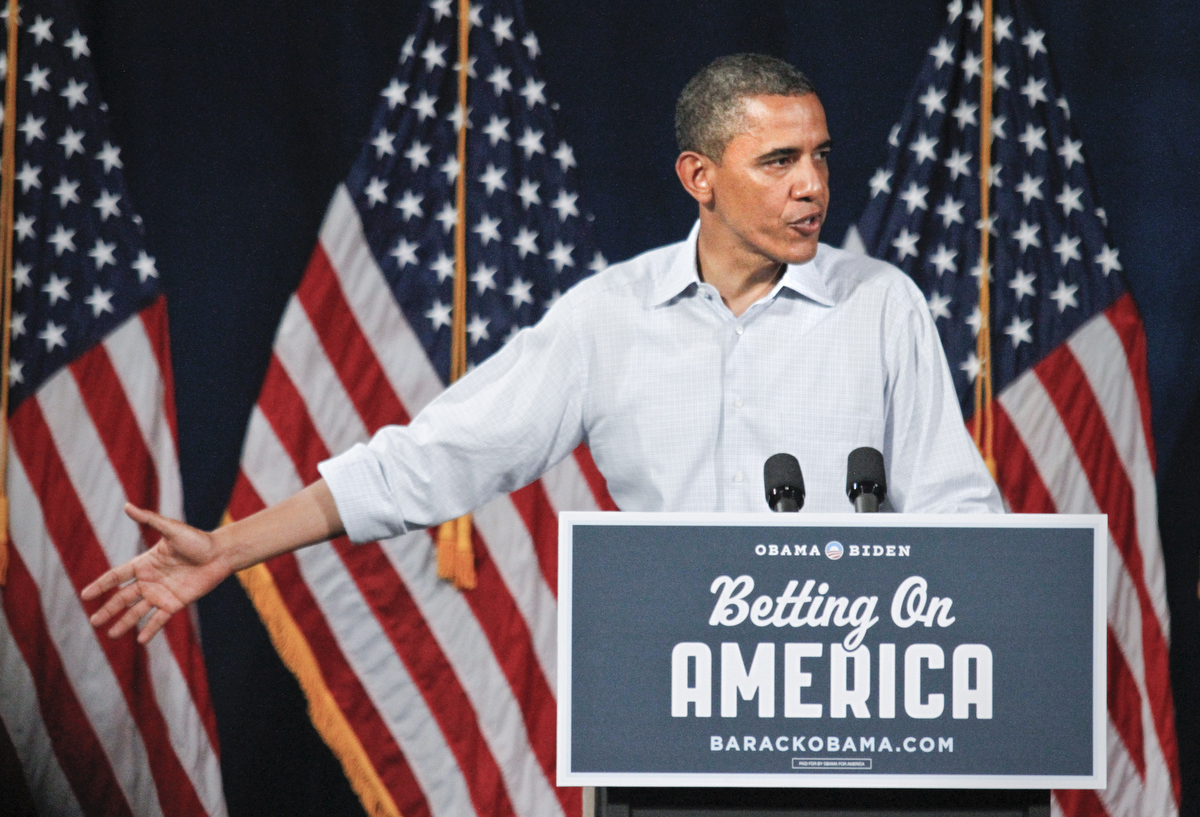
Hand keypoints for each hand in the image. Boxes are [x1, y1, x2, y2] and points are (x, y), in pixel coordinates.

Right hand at [82, 504, 232, 643]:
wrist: (221, 553)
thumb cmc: (197, 539)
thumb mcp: (171, 529)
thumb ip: (149, 520)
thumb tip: (127, 505)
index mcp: (145, 563)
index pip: (117, 576)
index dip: (101, 585)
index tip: (85, 595)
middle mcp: (150, 580)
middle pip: (124, 597)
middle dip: (108, 609)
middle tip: (93, 622)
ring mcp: (162, 593)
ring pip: (138, 610)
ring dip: (125, 623)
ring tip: (111, 634)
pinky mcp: (176, 602)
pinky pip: (160, 618)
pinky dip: (150, 628)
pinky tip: (140, 640)